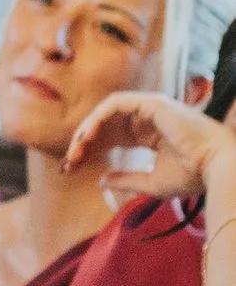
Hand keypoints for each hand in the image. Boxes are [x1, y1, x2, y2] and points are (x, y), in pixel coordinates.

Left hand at [66, 90, 234, 205]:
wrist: (217, 169)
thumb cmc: (193, 176)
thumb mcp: (152, 183)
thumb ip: (126, 180)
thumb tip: (101, 180)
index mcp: (150, 135)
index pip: (112, 138)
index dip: (90, 151)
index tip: (72, 169)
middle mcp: (148, 119)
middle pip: (105, 125)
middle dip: (83, 143)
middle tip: (67, 164)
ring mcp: (150, 108)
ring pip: (106, 113)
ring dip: (86, 131)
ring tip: (75, 152)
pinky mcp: (151, 103)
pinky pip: (114, 104)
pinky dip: (98, 118)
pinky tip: (88, 137)